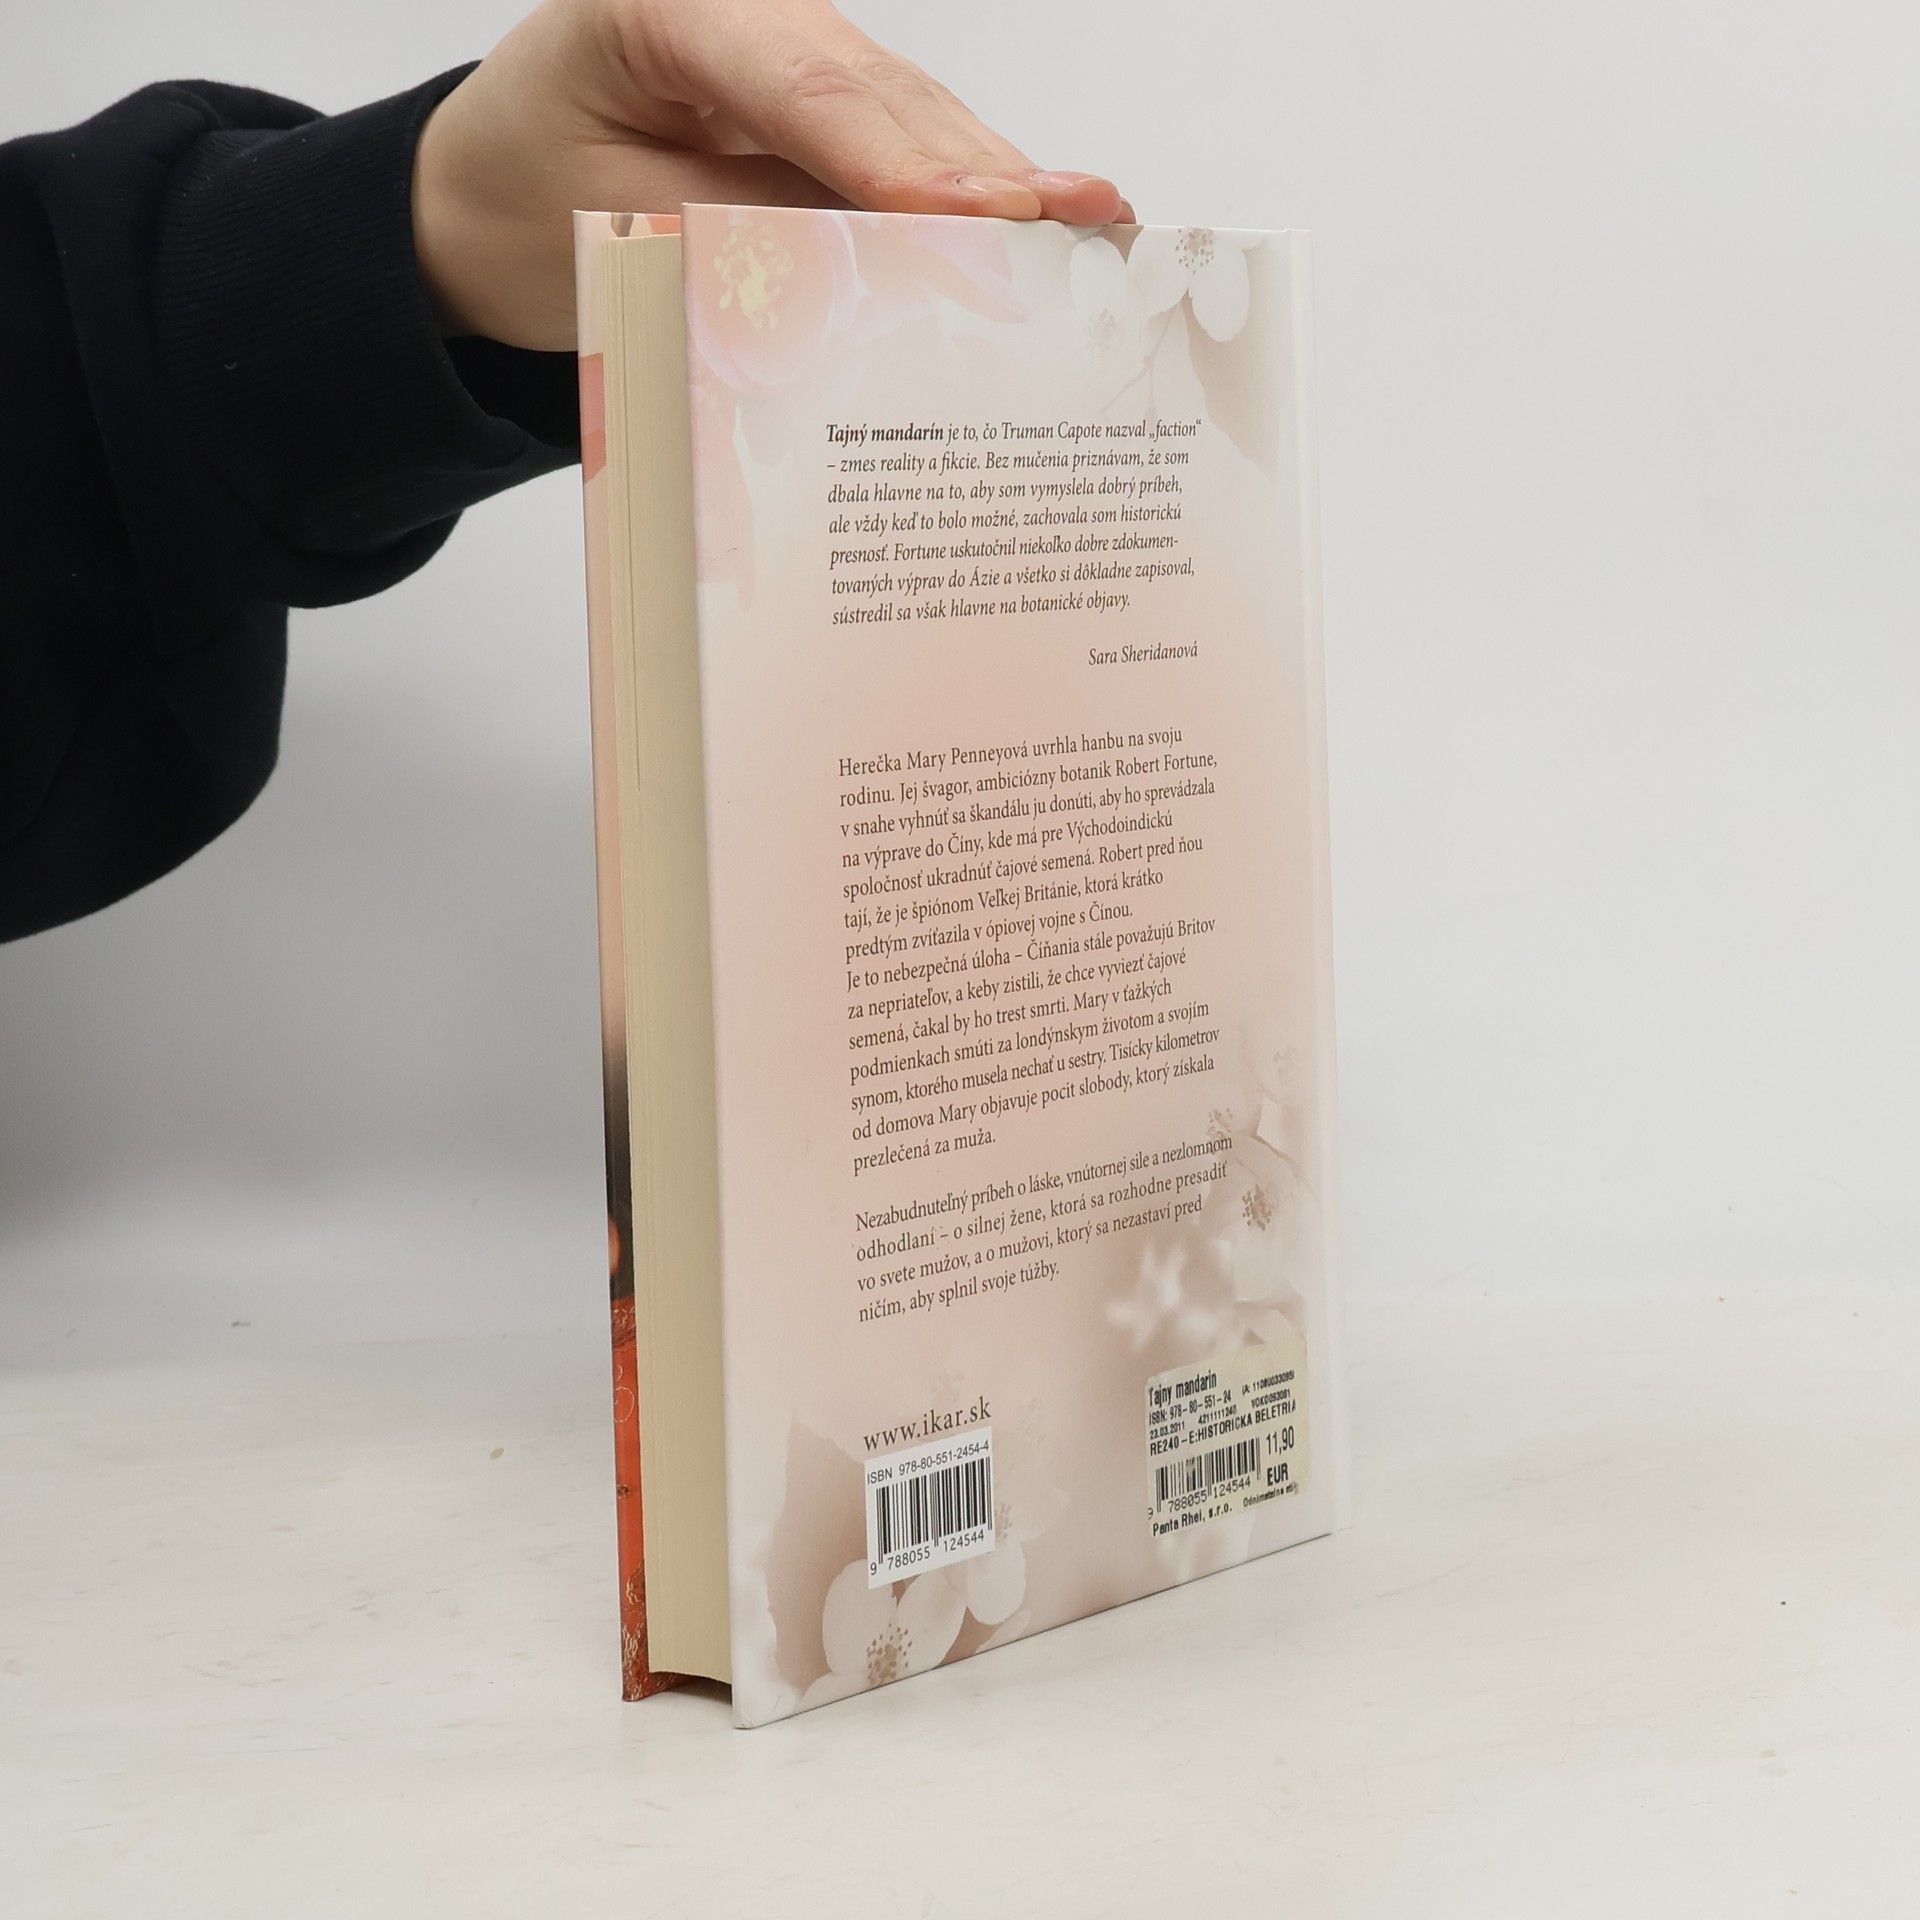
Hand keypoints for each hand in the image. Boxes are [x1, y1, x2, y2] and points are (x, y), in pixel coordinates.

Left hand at [413, 0, 1129, 350]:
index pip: (806, 90)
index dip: (901, 165)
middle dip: (985, 177)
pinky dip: (972, 196)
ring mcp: (794, 49)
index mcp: (666, 10)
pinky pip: (906, 147)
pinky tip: (1047, 225)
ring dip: (1003, 186)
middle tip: (1083, 233)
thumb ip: (746, 239)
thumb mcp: (619, 232)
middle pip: (885, 100)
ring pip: (915, 119)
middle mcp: (749, 12)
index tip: (976, 222)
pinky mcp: (823, 103)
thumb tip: (880, 274)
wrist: (482, 194)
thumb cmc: (528, 203)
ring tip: (1097, 228)